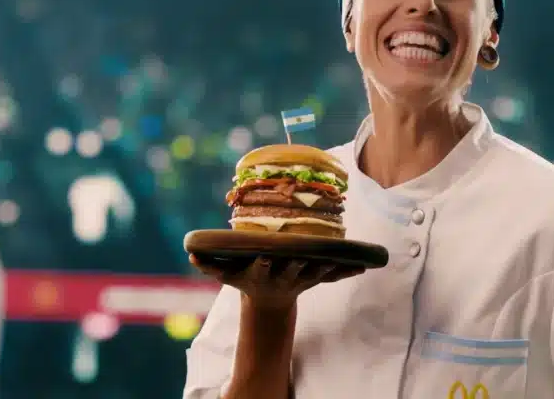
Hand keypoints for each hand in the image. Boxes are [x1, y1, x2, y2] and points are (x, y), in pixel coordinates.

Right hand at [189, 254, 364, 308]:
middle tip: (308, 254)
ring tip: (344, 258)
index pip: (261, 269)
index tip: (265, 256)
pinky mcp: (315, 278)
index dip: (263, 264)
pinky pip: (333, 275)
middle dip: (300, 264)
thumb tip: (190, 253)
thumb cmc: (244, 278)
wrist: (268, 301)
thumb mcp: (226, 274)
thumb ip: (209, 265)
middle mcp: (283, 278)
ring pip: (317, 273)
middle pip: (293, 271)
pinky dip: (347, 271)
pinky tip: (363, 265)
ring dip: (329, 266)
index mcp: (261, 275)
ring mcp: (301, 279)